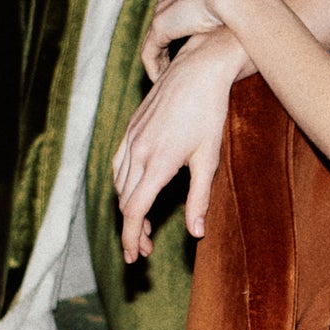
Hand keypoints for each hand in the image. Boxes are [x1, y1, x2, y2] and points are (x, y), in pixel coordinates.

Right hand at [112, 30, 252, 264]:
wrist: (198, 71)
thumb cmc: (209, 115)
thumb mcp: (208, 160)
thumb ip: (200, 199)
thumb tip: (196, 234)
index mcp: (157, 164)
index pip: (135, 211)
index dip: (132, 238)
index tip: (134, 258)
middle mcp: (137, 152)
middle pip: (125, 202)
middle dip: (133, 228)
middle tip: (148, 247)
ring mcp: (131, 138)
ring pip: (119, 184)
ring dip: (129, 208)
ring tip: (146, 225)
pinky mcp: (130, 128)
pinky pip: (119, 164)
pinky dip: (125, 185)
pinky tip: (139, 191)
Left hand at [142, 0, 267, 81]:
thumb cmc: (250, 9)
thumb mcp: (243, 20)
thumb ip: (240, 30)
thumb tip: (252, 46)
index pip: (182, 17)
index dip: (185, 38)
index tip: (191, 57)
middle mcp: (176, 2)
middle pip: (165, 29)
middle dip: (166, 51)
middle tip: (173, 72)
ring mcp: (166, 13)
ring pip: (154, 43)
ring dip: (159, 63)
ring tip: (164, 81)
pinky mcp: (161, 26)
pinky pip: (150, 52)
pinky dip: (153, 67)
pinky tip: (159, 81)